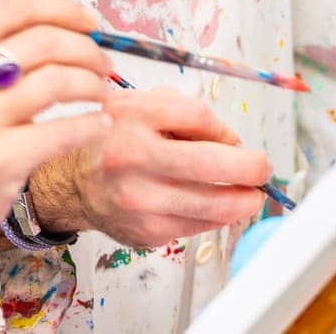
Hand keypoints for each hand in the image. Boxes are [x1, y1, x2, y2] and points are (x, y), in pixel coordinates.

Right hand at [0, 0, 113, 273]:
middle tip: (104, 66)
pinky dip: (91, 125)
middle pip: (45, 41)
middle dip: (87, 50)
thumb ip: (1, 60)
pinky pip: (62, 130)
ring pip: (58, 81)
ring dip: (93, 85)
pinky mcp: (0, 158)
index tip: (90, 23)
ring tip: (101, 95)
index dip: (62, 8)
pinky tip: (99, 126)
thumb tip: (70, 36)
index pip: (16, 7)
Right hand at [25, 88, 270, 248]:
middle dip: (250, 169)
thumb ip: (185, 113)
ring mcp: (140, 200)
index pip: (198, 117)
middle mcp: (132, 159)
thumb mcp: (141, 105)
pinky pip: (198, 225)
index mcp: (132, 118)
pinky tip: (212, 204)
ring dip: (243, 201)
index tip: (235, 140)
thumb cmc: (113, 139)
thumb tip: (233, 143)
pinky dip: (214, 216)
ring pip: (213, 205)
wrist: (72, 182)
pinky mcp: (147, 231)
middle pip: (210, 164)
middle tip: (263, 169)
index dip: (226, 129)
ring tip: (250, 195)